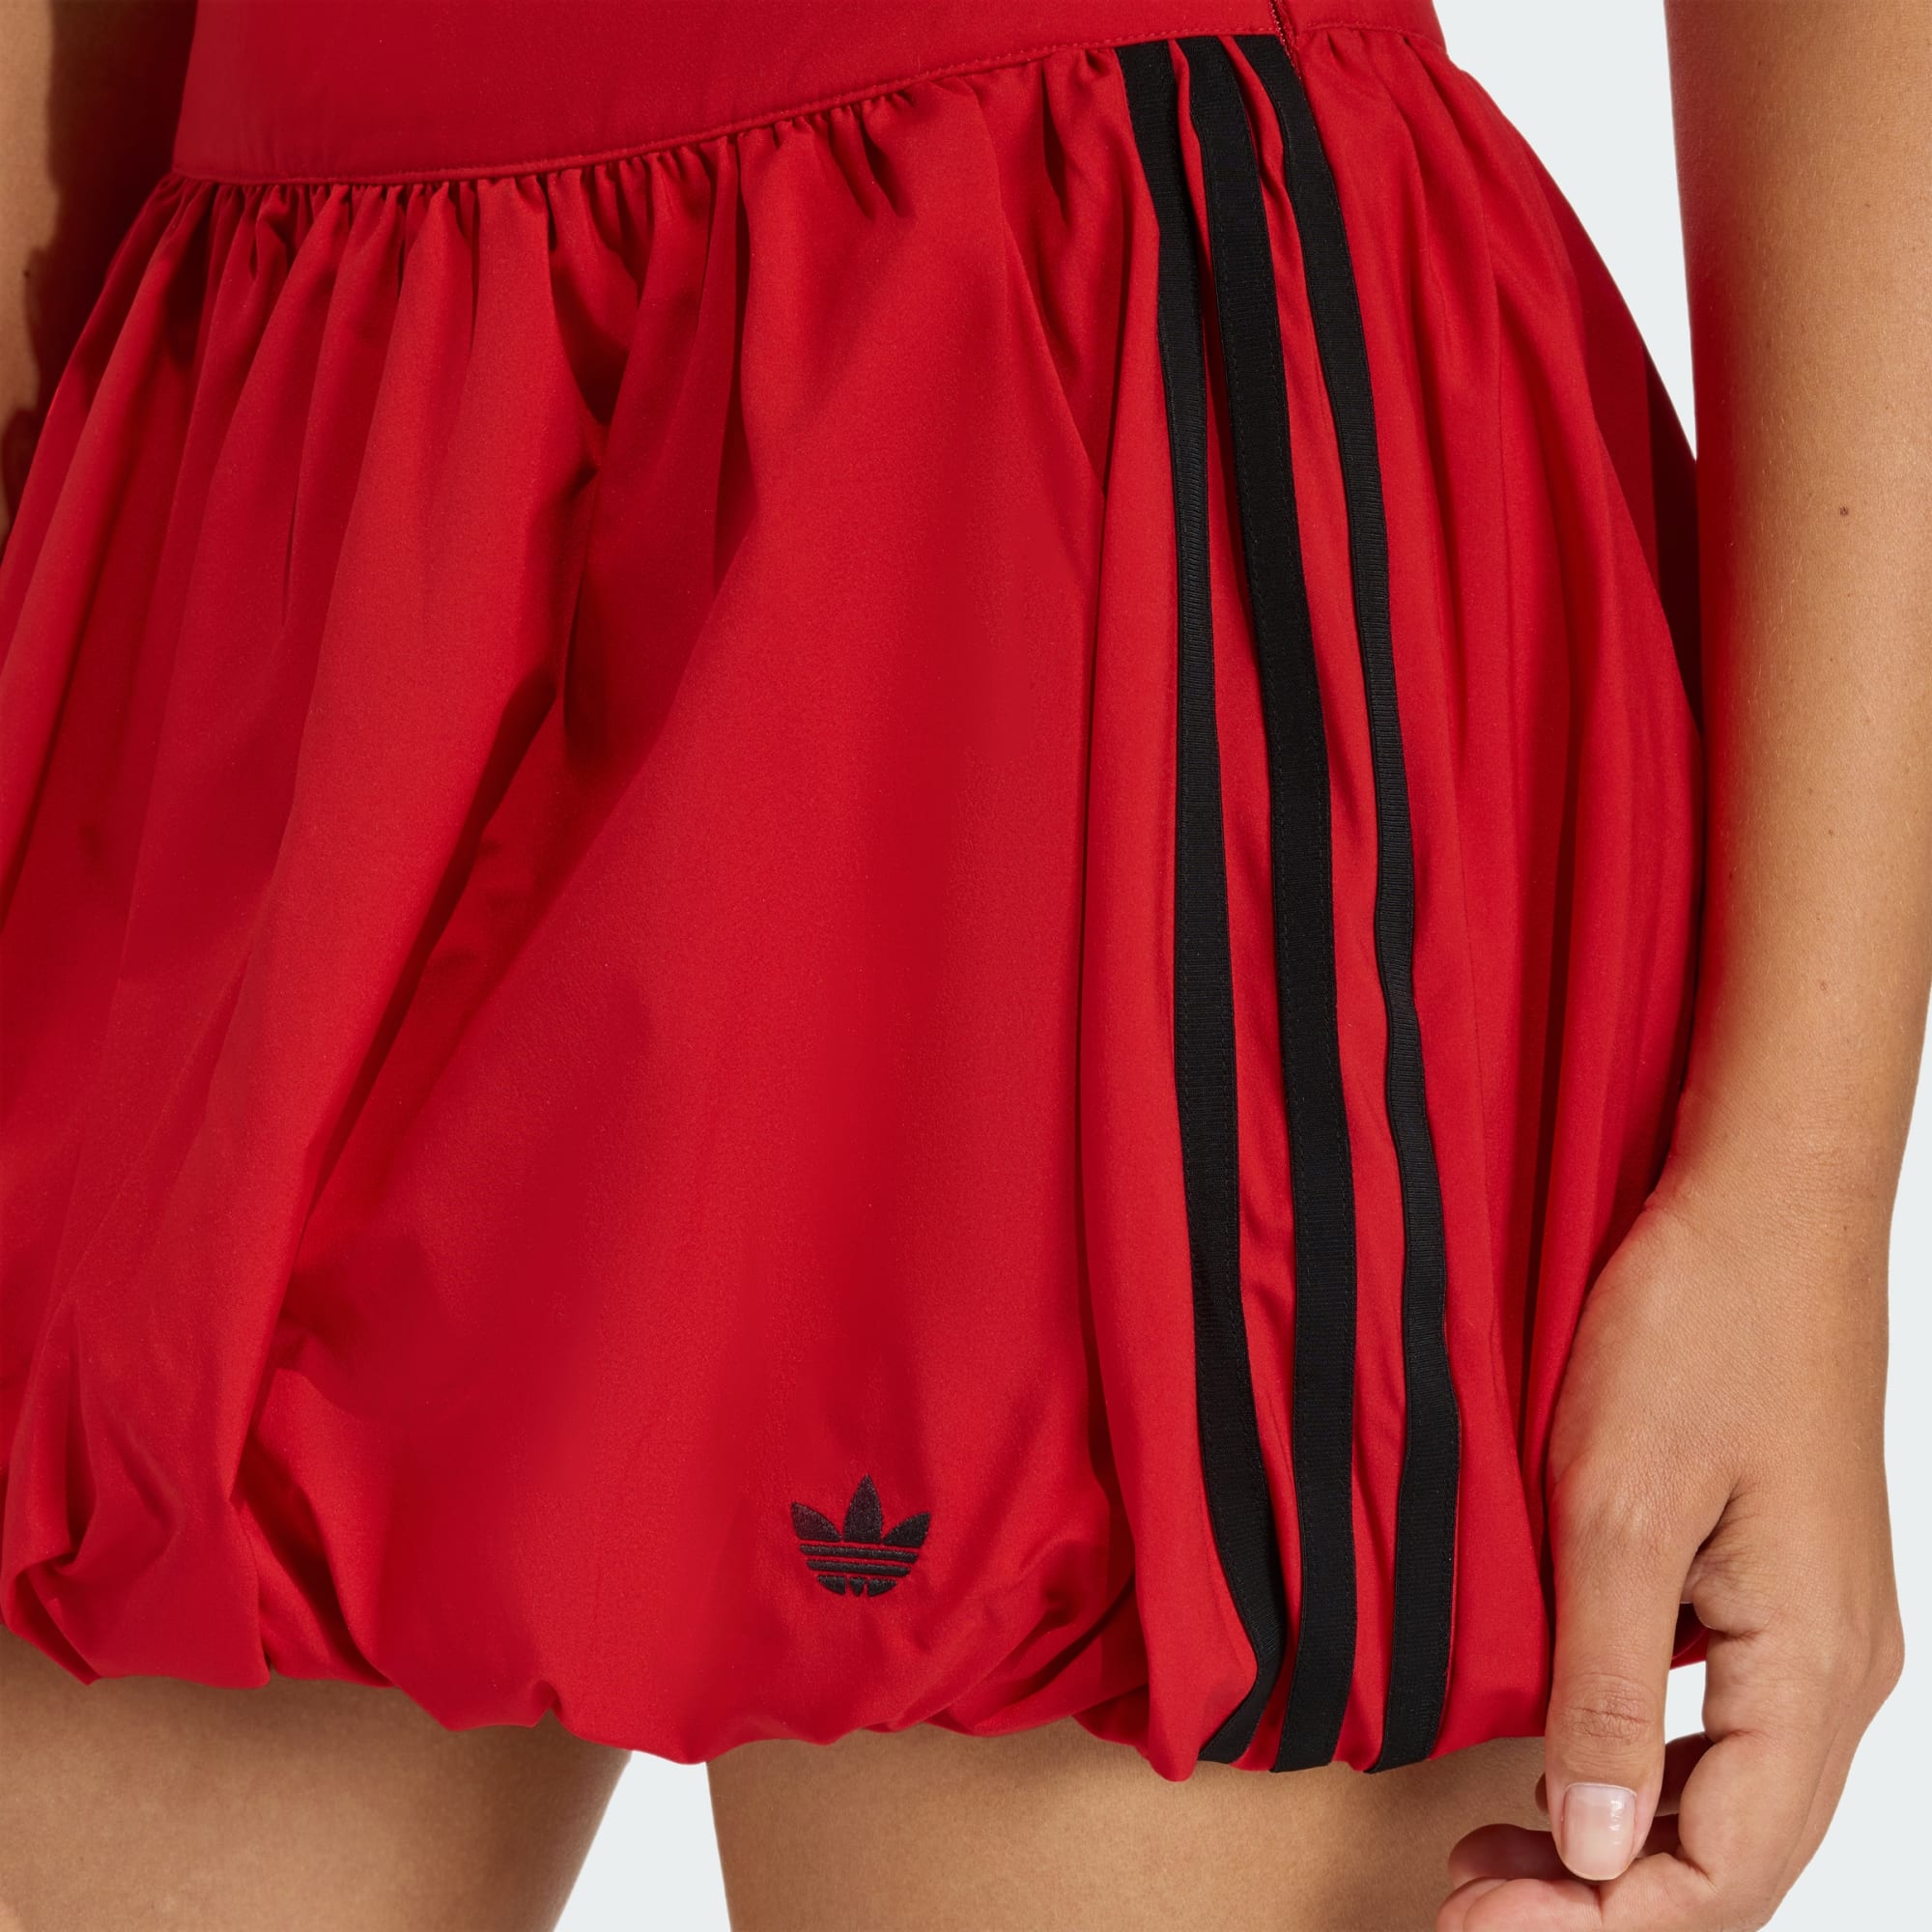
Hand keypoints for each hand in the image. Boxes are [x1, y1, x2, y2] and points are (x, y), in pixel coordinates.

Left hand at [1438, 1159, 1902, 1930]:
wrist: (1762, 1208)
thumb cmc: (1698, 1331)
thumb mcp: (1619, 1511)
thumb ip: (1608, 1688)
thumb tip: (1595, 1849)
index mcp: (1813, 1669)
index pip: (1722, 1873)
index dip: (1599, 1927)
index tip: (1474, 1928)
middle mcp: (1836, 1669)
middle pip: (1733, 1852)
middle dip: (1603, 1903)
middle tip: (1468, 1902)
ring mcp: (1815, 1628)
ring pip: (1730, 1795)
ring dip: (1619, 1842)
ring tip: (1497, 1850)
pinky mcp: (1780, 1586)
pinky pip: (1726, 1722)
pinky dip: (1643, 1766)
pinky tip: (1564, 1754)